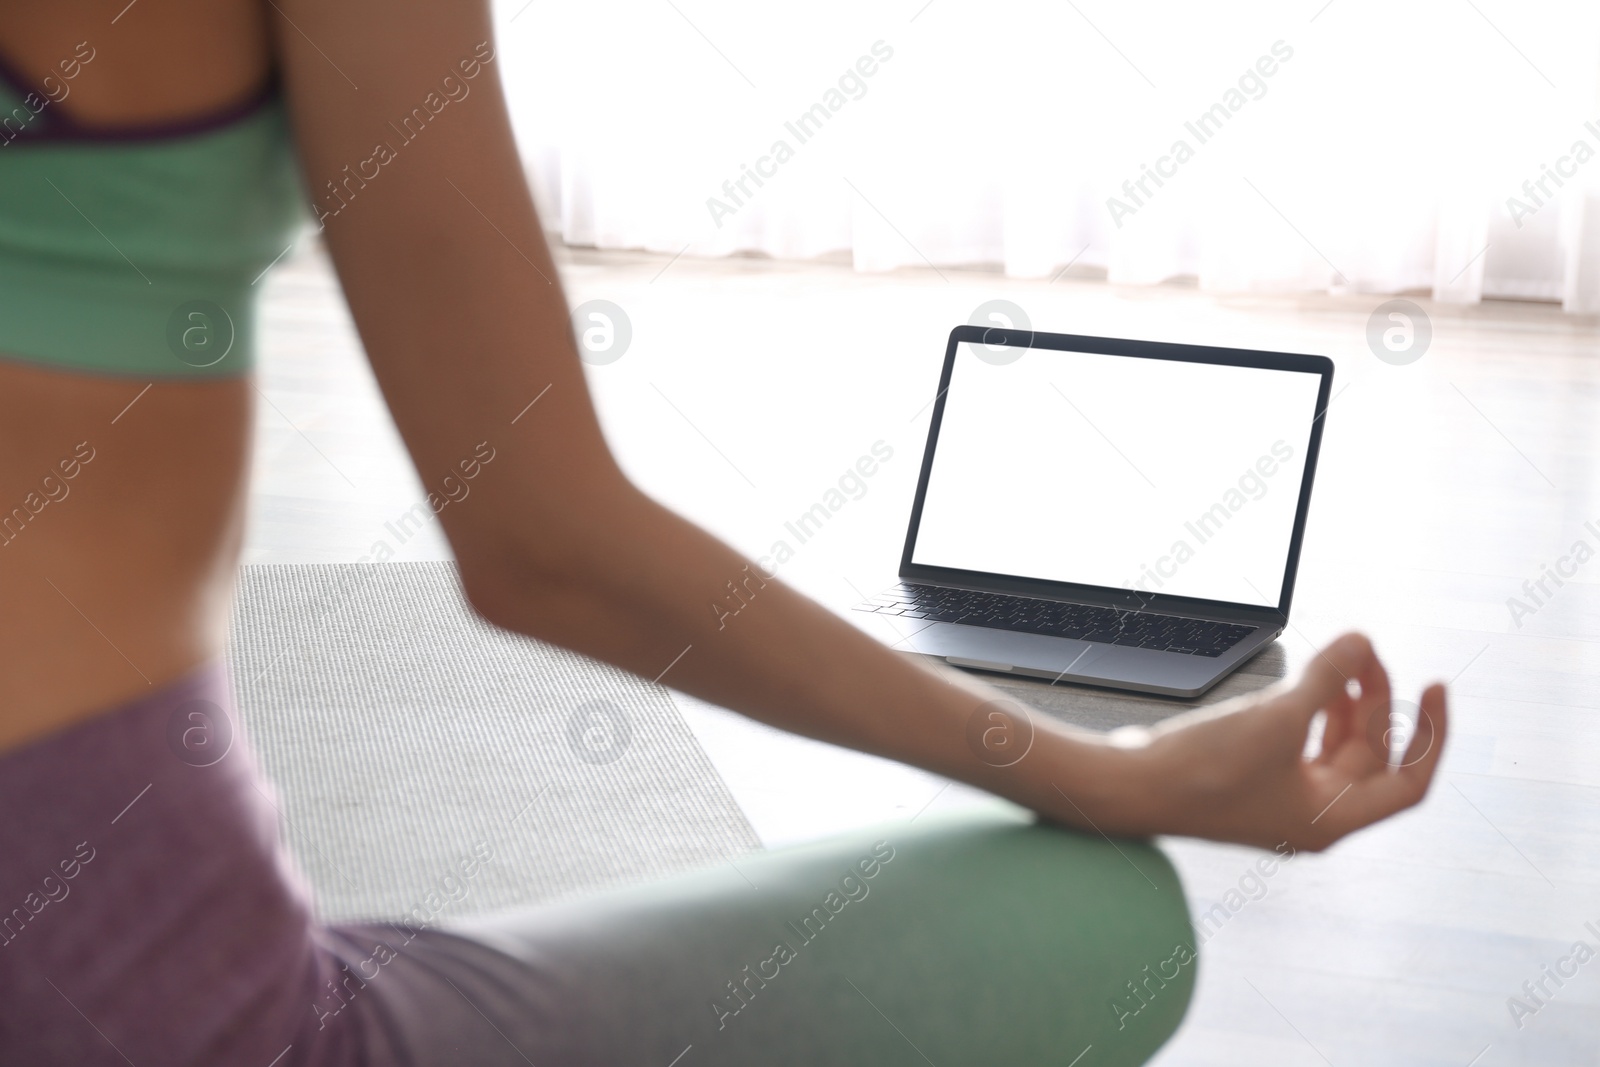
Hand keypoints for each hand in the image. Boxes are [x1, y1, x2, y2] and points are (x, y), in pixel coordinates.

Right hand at [1126, 632, 1446, 849]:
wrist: (1130, 786)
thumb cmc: (1201, 771)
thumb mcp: (1279, 718)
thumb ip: (1328, 678)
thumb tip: (1363, 642)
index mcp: (1331, 819)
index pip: (1409, 783)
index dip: (1430, 735)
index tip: (1435, 688)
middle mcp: (1313, 814)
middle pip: (1369, 754)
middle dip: (1374, 699)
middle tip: (1364, 651)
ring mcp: (1282, 798)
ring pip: (1334, 745)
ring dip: (1343, 702)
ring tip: (1341, 658)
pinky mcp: (1254, 779)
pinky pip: (1301, 742)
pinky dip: (1310, 710)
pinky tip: (1305, 683)